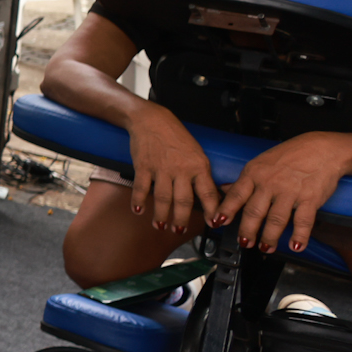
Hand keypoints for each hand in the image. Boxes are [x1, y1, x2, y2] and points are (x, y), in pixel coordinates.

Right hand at [126, 106, 218, 232]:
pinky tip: (138, 210)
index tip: (214, 224)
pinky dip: (139, 200)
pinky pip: (141, 188)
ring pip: (163, 198)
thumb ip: (201, 174)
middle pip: (183, 201)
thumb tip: (210, 196)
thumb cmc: (176, 137)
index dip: (212, 211)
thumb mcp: (197, 153)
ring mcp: (161, 169)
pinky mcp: (143, 166)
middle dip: (181, 219)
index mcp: (199, 166)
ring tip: (160, 225)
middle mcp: (181, 169)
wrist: (152, 120)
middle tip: (179, 231)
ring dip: (161, 214)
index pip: (208, 193)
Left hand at [214, 133, 351, 253]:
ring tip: (265, 248)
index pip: (236, 195)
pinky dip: (299, 236)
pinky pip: (303, 221)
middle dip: (247, 230)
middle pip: (254, 211)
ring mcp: (290, 191)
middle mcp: (269, 183)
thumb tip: (224, 190)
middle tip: (244, 243)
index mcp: (254, 173)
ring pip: (276, 220)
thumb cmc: (290, 155)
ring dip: (269, 238)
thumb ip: (244, 180)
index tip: (218, 222)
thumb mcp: (261, 163)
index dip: (226, 210)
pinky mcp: (310, 198)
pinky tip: (296, 246)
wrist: (322, 149)